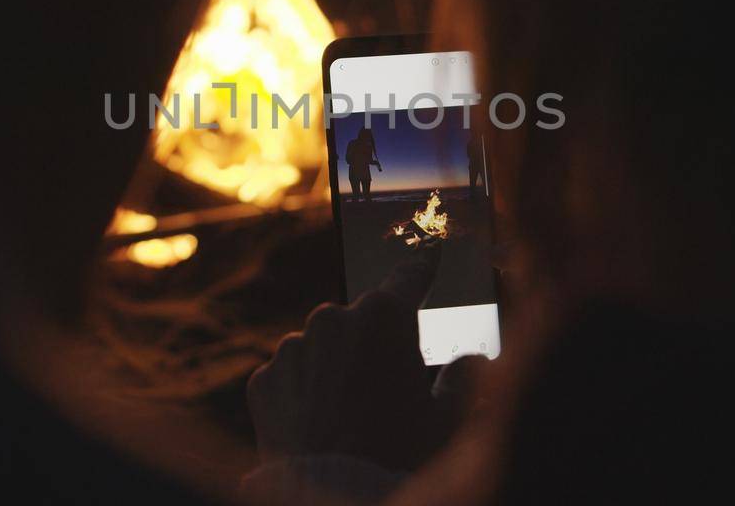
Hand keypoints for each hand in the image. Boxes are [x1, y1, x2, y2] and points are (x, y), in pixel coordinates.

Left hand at [247, 247, 483, 470]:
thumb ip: (464, 379)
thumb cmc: (399, 456)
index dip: (422, 265)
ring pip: (322, 347)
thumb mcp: (448, 420)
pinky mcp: (264, 380)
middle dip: (373, 342)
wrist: (330, 498)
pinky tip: (321, 424)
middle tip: (387, 385)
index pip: (409, 274)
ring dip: (336, 368)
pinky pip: (292, 377)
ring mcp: (292, 349)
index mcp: (385, 315)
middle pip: (360, 318)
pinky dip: (305, 393)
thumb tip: (470, 360)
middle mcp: (332, 319)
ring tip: (351, 414)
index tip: (428, 252)